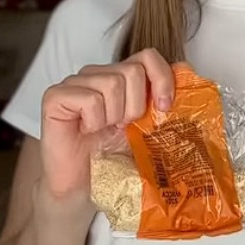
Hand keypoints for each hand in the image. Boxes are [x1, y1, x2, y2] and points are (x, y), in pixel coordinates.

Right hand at [39, 48, 173, 200]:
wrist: (82, 187)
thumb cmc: (110, 159)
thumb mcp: (146, 128)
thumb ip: (162, 103)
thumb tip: (188, 81)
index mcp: (118, 78)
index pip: (148, 57)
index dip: (162, 79)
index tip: (164, 108)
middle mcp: (96, 75)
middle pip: (132, 70)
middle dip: (135, 106)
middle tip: (121, 127)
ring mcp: (73, 84)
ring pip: (112, 83)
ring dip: (113, 116)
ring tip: (103, 130)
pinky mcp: (55, 97)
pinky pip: (89, 99)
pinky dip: (93, 121)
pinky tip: (86, 131)